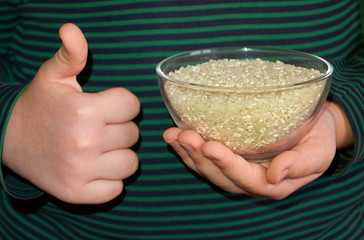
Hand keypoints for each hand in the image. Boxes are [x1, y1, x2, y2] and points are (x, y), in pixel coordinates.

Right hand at [2, 23, 139, 203]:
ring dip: (119, 154)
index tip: (105, 106)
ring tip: (99, 147)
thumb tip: (71, 28)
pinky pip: (116, 188)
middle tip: (98, 127)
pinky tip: (95, 168)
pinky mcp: (78, 193)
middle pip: (133, 134)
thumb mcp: (54, 76)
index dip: (122, 104)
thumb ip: (71, 54)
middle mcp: (85, 143)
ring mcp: (82, 171)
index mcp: (85, 111)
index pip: (133, 105)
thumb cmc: (39, 105)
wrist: (9, 140)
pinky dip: (110, 180)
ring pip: (130, 163)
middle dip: (120, 127)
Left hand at [163, 102, 351, 198]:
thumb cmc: (317, 139)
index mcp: (271, 184)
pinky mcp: (229, 158)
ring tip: (172, 135)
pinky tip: (175, 136)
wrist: (314, 129)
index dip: (225, 163)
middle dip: (199, 156)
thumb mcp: (318, 153)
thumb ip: (300, 164)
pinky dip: (188, 148)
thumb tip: (276, 175)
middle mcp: (249, 181)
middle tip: (184, 135)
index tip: (209, 145)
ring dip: (187, 152)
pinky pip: (205, 158)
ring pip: (207, 168)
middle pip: (219, 174)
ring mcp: (236, 171)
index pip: (244, 177)